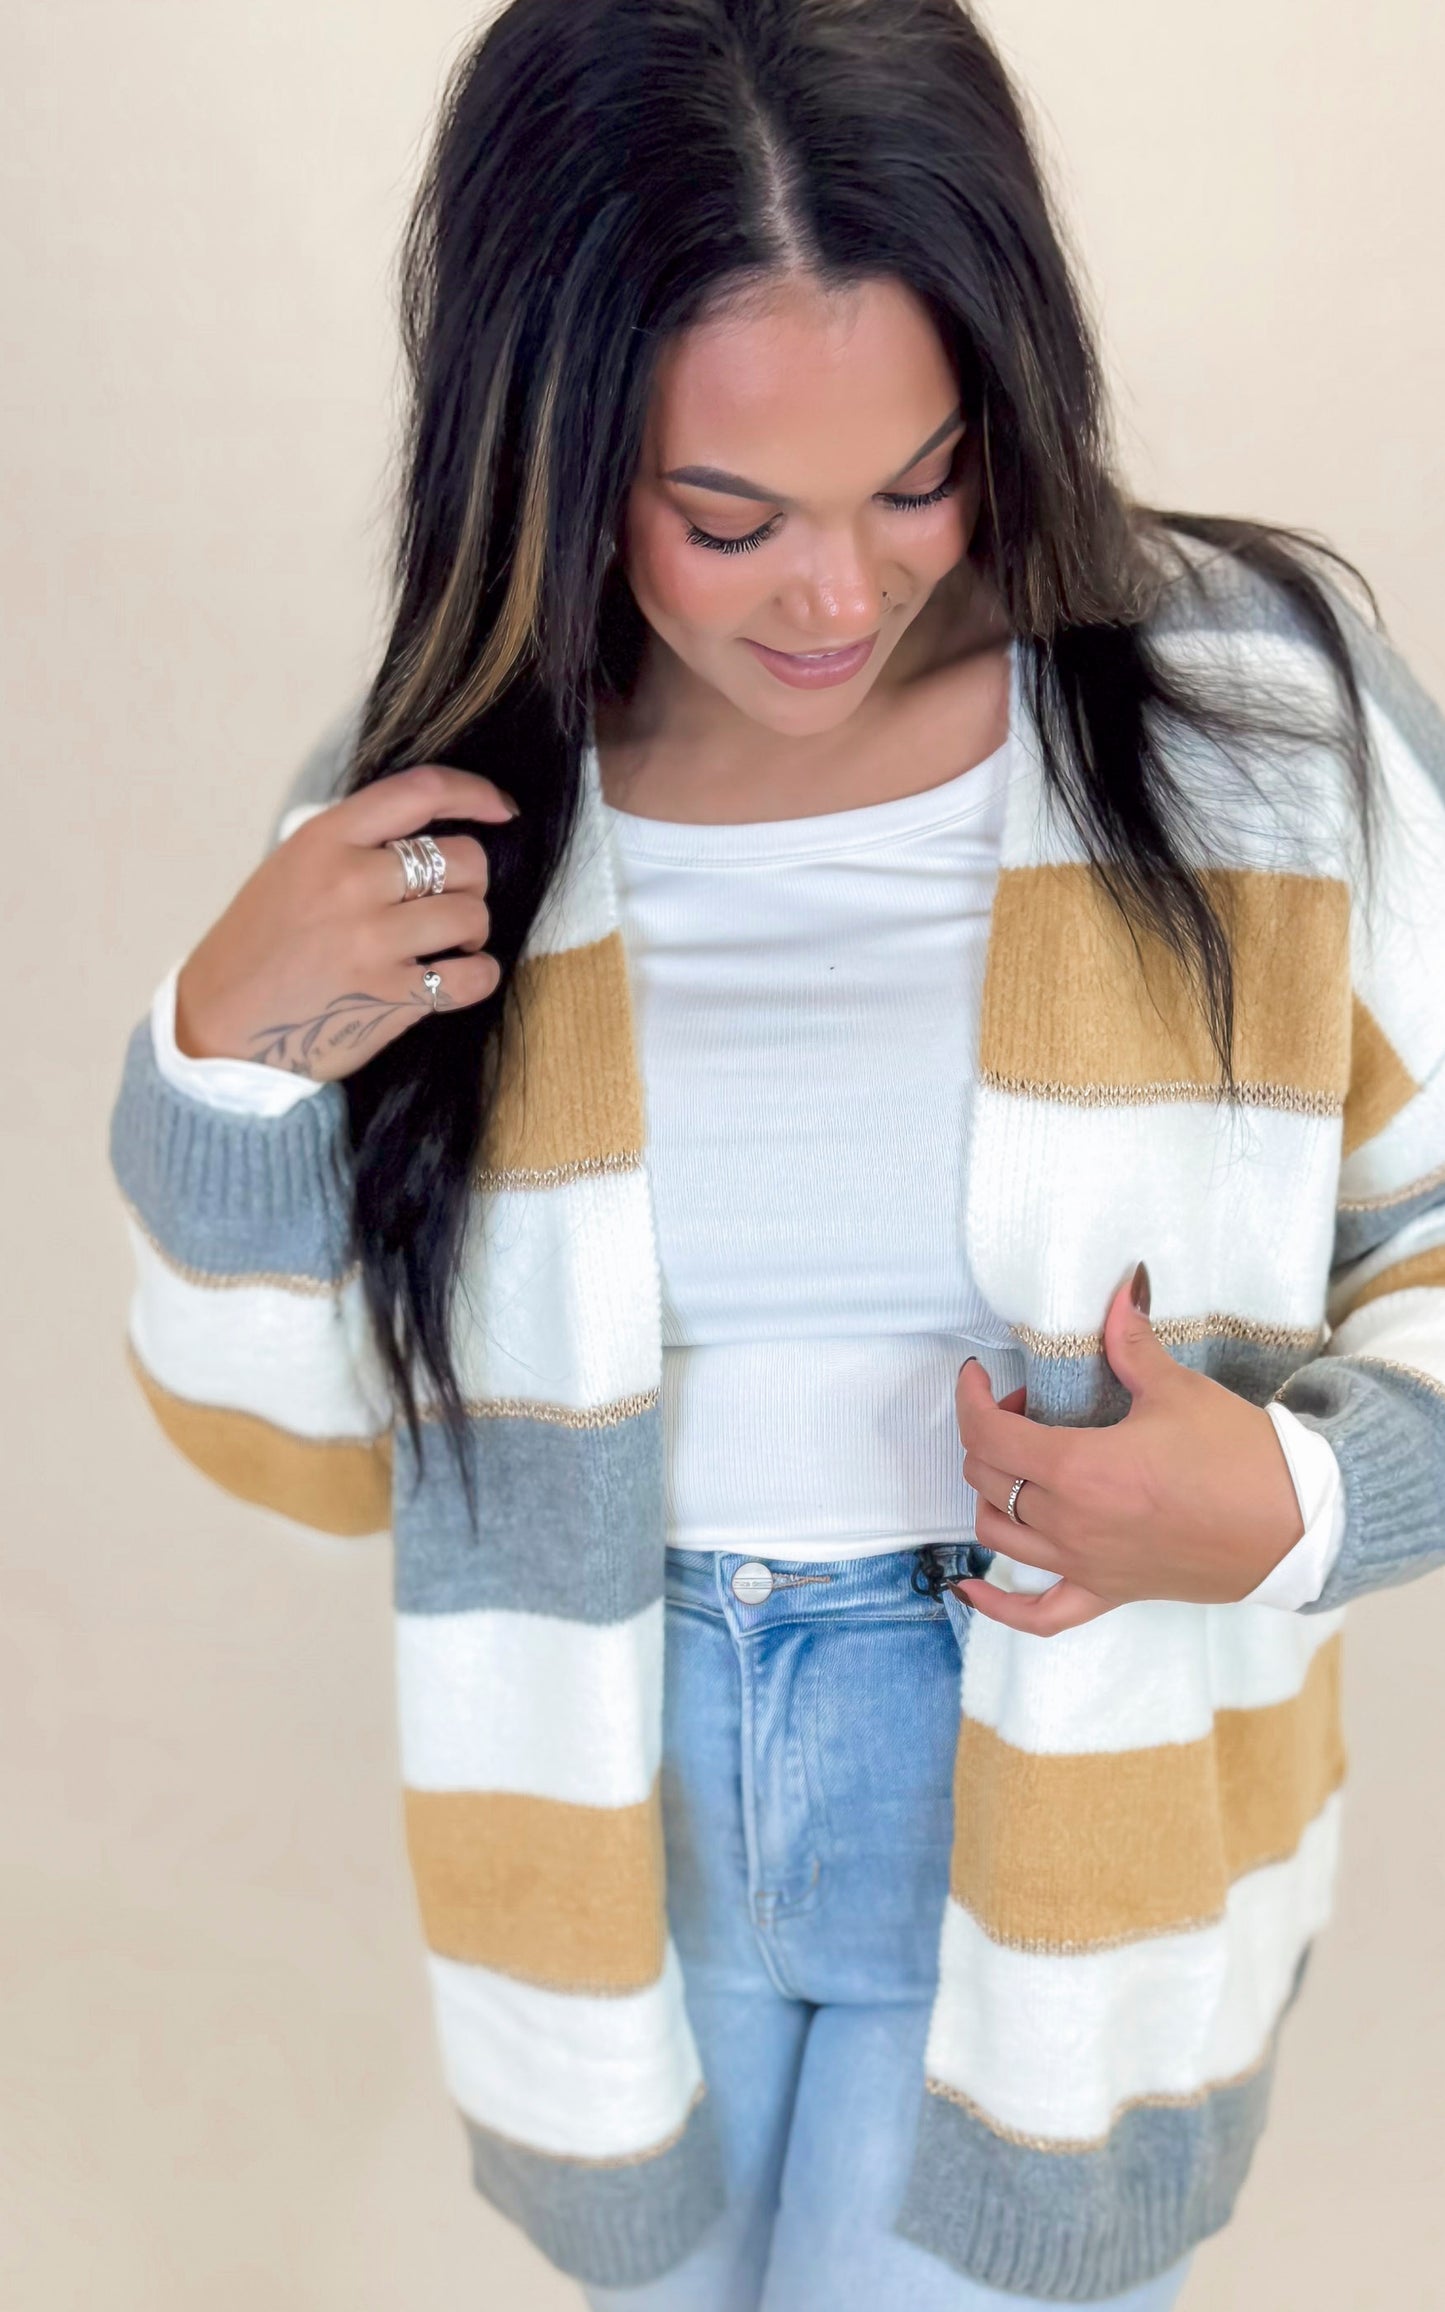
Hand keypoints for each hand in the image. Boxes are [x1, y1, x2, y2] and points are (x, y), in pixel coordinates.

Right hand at [174, 765, 515, 1079]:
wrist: (222, 1027)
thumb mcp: (291, 868)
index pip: (420, 792)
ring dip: (473, 931)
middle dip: (471, 881)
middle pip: (463, 858)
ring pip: (473, 915)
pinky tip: (459, 976)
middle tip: (449, 902)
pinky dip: (479, 976)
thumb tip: (430, 830)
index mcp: (325, 840)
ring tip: (450, 944)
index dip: (474, 793)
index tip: (500, 809)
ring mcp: (371, 942)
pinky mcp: (389, 997)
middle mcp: (351, 883)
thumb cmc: (260, 946)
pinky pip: (473, 977)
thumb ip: (353, 843)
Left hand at [953, 1266, 1304, 1636]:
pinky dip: (996, 1603)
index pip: (988, 1433)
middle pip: (987, 1477)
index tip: (978, 1376)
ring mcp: (1084, 1564)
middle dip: (989, 1434)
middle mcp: (1069, 1523)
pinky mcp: (1107, 1593)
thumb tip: (1122, 1289)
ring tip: (1020, 1464)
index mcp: (1078, 1468)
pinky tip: (970, 1587)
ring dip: (991, 1493)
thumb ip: (1132, 1345)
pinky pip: (1035, 1614)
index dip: (970, 1398)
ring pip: (996, 1532)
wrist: (1293, 1526)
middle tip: (1026, 1408)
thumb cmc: (1238, 1458)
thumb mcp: (1178, 1391)